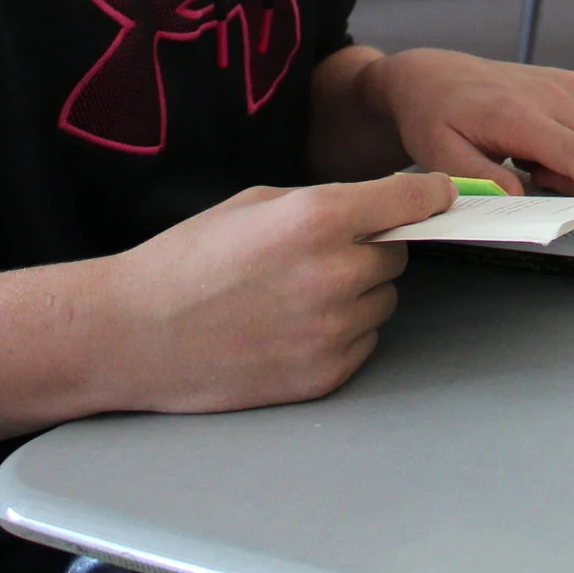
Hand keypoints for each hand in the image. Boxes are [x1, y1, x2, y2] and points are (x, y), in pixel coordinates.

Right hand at [103, 171, 453, 413]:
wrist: (134, 334)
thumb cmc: (187, 261)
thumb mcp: (257, 203)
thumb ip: (327, 201)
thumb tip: (384, 203)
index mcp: (319, 217)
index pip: (415, 203)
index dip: (431, 198)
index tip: (440, 198)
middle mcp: (336, 273)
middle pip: (398, 254)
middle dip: (372, 248)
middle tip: (321, 253)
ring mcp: (332, 330)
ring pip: (382, 300)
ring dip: (357, 293)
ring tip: (294, 294)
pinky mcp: (324, 374)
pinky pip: (364, 343)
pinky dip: (342, 333)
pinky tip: (290, 327)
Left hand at [359, 49, 573, 197]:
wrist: (433, 75)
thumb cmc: (435, 118)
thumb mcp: (442, 158)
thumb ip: (483, 180)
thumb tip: (521, 197)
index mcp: (518, 114)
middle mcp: (551, 93)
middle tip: (539, 180)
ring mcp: (566, 84)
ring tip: (535, 163)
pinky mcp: (573, 83)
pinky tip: (544, 145)